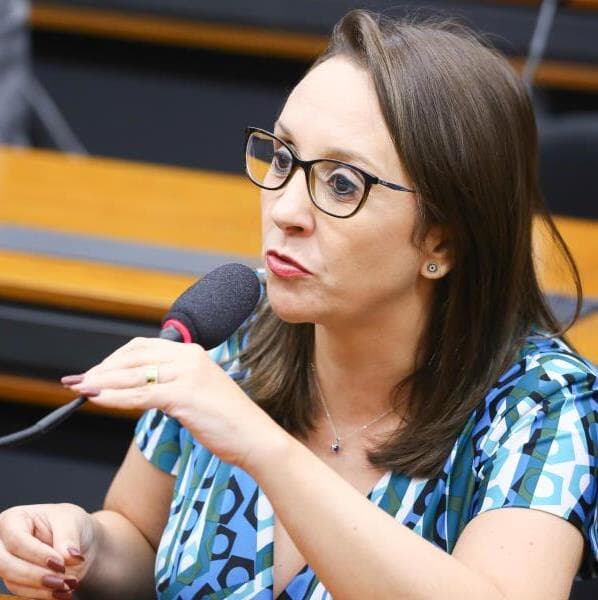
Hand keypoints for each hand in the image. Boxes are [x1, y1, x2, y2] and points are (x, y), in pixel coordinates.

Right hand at [0, 503, 94, 598]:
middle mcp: (4, 542)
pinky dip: (43, 595)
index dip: (37, 554)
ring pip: (13, 582)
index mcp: (14, 519)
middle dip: (33, 575)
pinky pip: (23, 593)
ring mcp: (7, 563)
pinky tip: (62, 593)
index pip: (17, 541)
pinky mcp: (15, 581)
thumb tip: (67, 556)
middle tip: (62, 580)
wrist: (79, 542)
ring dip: (42, 589)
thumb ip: (69, 537)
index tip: (61, 563)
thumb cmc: (71, 524)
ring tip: (70, 585)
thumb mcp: (73, 521)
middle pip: (5, 564)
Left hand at [62, 338, 286, 469]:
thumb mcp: (198, 392)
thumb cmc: (228, 420)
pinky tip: (98, 400)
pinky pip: (142, 394)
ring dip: (102, 382)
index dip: (114, 358)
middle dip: (103, 368)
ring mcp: (188, 374)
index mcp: (193, 352)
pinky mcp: (185, 395)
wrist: (255, 437)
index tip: (96, 372)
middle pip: (134, 356)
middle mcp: (190, 357)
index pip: (143, 347)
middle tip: (80, 380)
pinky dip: (115, 397)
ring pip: (134, 374)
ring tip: (81, 389)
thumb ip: (172, 383)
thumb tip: (138, 387)